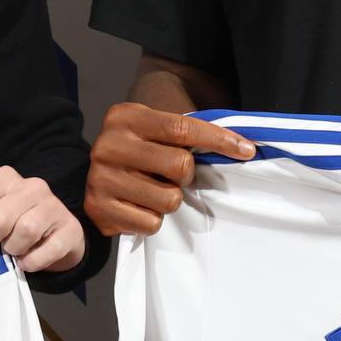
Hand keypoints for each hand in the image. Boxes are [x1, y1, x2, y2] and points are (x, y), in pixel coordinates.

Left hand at [0, 165, 84, 276]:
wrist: (56, 232)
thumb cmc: (15, 222)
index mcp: (3, 177)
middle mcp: (30, 186)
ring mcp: (53, 205)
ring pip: (24, 231)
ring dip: (11, 249)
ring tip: (11, 250)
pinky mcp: (70, 228)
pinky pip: (48, 250)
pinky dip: (32, 261)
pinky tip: (27, 261)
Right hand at [83, 103, 258, 239]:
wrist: (94, 175)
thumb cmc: (139, 151)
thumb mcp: (155, 130)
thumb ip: (188, 133)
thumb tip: (243, 147)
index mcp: (126, 117)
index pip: (182, 127)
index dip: (219, 139)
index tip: (246, 150)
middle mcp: (109, 145)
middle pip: (180, 165)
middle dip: (186, 174)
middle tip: (174, 175)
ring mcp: (100, 178)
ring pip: (169, 200)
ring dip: (169, 200)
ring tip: (152, 191)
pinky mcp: (99, 209)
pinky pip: (151, 224)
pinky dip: (151, 219)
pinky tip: (138, 206)